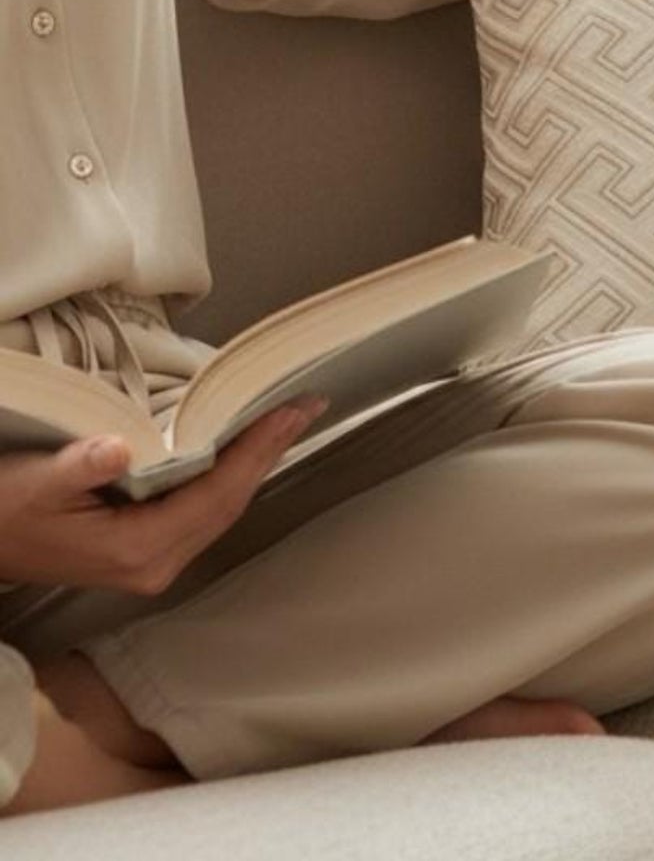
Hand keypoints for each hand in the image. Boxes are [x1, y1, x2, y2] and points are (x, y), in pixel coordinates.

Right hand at [0, 398, 327, 595]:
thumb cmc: (4, 509)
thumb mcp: (34, 483)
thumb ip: (78, 467)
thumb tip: (118, 447)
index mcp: (136, 550)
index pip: (216, 493)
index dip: (256, 450)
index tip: (290, 410)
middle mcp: (156, 564)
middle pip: (230, 502)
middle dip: (271, 451)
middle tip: (310, 403)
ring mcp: (155, 562)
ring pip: (223, 507)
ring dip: (257, 461)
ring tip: (291, 417)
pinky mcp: (150, 551)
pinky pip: (206, 509)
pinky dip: (232, 474)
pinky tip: (248, 446)